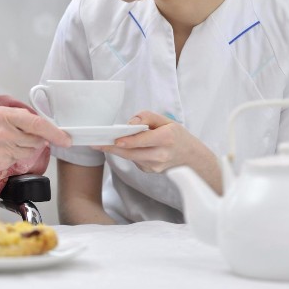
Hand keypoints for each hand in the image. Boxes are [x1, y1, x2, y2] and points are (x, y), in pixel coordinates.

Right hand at [0, 106, 70, 172]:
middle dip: (37, 140)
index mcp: (4, 116)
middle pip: (36, 140)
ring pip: (28, 152)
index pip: (38, 124)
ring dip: (24, 148)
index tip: (65, 138)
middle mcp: (5, 133)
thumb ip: (14, 117)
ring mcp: (2, 150)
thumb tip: (35, 124)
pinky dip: (12, 156)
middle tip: (23, 136)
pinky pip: (15, 160)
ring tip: (5, 142)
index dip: (55, 132)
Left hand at [92, 111, 211, 173]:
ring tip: (102, 144)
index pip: (143, 140)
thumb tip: (130, 123)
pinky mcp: (150, 171)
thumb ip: (148, 117)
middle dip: (113, 148)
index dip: (127, 141)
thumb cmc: (178, 137)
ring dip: (117, 151)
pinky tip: (126, 148)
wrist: (192, 159)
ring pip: (130, 158)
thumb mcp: (167, 121)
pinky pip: (135, 161)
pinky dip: (128, 154)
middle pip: (132, 153)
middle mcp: (161, 155)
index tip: (114, 139)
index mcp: (167, 139)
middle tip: (96, 143)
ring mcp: (155, 166)